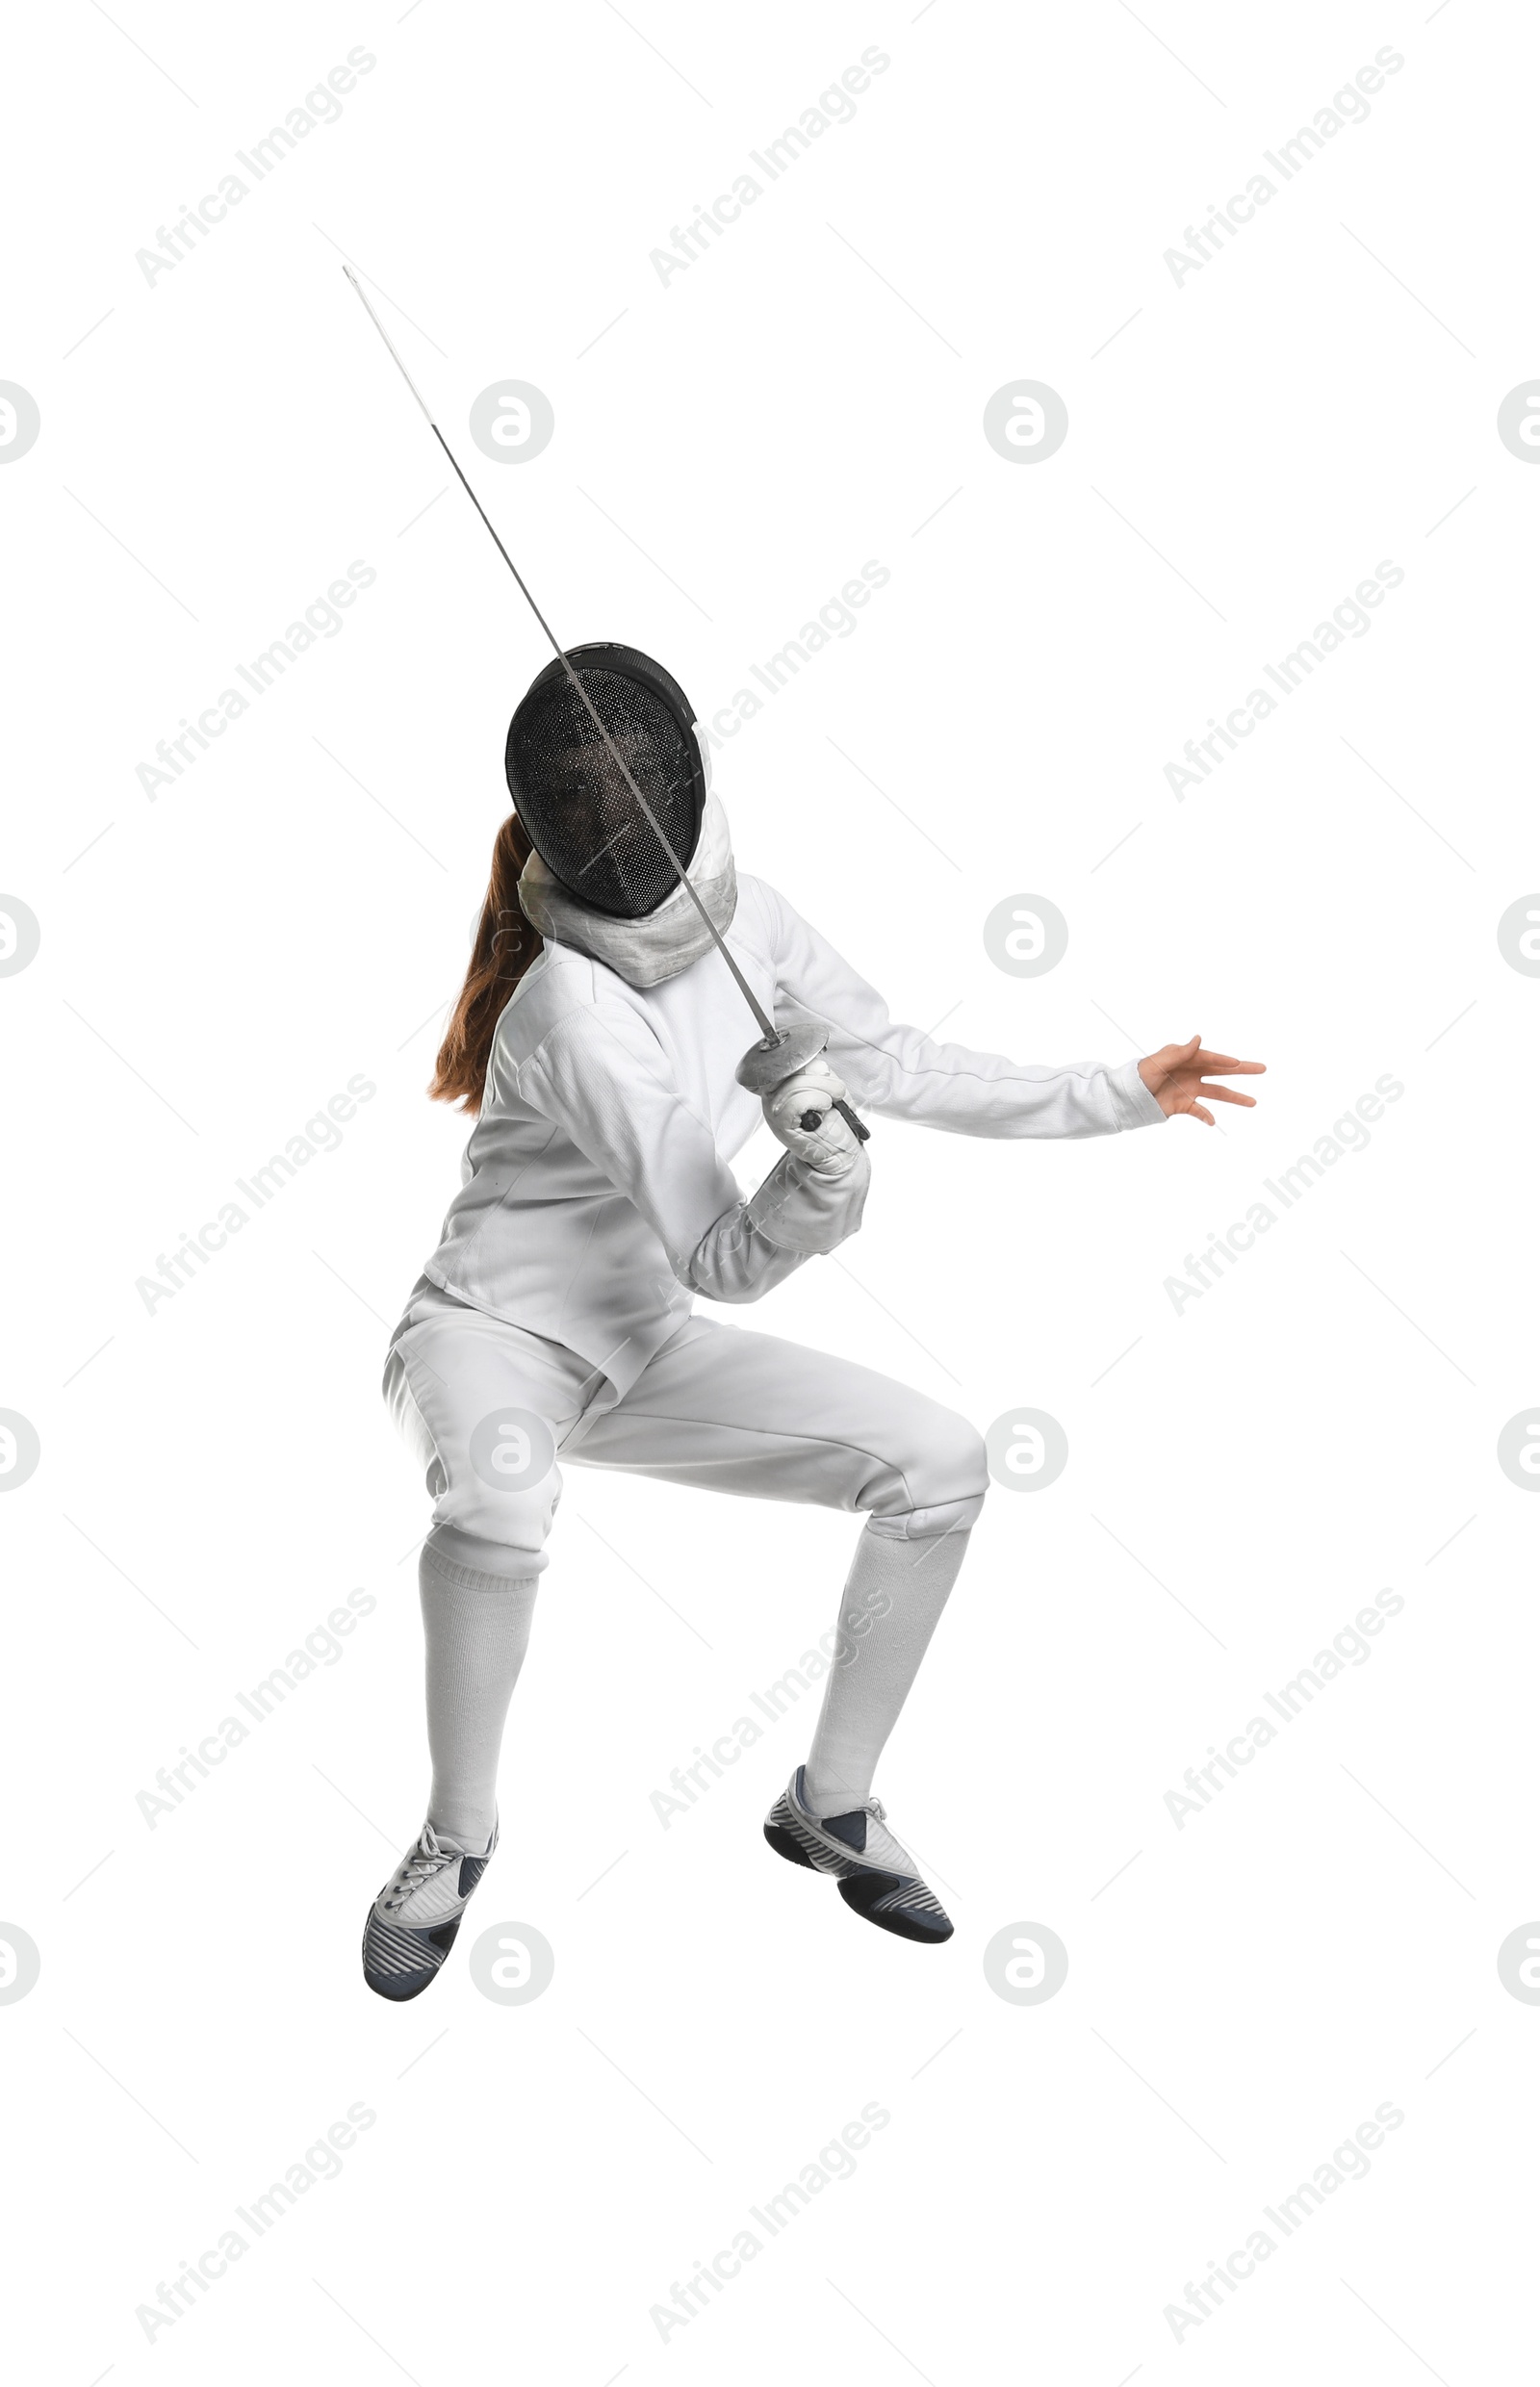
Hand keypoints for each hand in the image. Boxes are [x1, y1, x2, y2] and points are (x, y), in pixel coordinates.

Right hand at [763, 1058, 860, 1173]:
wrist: (839, 1150)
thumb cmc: (833, 1121)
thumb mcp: (827, 1085)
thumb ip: (817, 1071)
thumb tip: (814, 1062)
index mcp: (781, 1083)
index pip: (783, 1061)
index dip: (805, 1062)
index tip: (822, 1072)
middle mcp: (772, 1095)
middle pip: (788, 1070)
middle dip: (820, 1077)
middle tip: (836, 1089)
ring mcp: (773, 1109)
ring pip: (794, 1085)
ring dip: (823, 1089)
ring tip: (833, 1099)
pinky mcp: (780, 1123)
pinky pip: (796, 1102)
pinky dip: (816, 1100)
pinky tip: (824, 1107)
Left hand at [1138, 1035, 1264, 1125]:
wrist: (1127, 1098)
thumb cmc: (1139, 1076)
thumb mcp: (1157, 1063)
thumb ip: (1179, 1053)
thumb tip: (1199, 1038)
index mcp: (1186, 1059)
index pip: (1210, 1059)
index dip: (1224, 1061)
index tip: (1237, 1063)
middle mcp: (1192, 1072)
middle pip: (1221, 1071)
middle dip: (1242, 1070)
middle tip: (1262, 1068)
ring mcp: (1189, 1089)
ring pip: (1217, 1092)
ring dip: (1235, 1097)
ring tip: (1253, 1102)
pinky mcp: (1183, 1105)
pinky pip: (1200, 1111)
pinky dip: (1207, 1117)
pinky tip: (1214, 1122)